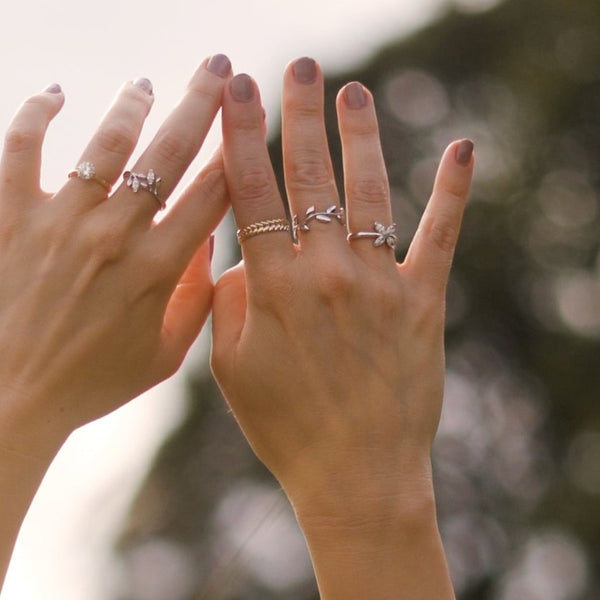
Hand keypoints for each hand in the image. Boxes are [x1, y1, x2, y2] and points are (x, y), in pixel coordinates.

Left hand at [0, 54, 230, 455]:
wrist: (8, 398)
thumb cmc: (92, 382)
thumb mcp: (163, 354)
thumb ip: (194, 298)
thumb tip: (206, 242)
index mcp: (158, 269)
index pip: (212, 195)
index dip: (236, 154)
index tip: (251, 123)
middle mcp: (115, 235)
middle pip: (168, 154)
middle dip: (200, 104)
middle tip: (219, 67)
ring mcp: (61, 222)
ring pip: (106, 145)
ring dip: (131, 107)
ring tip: (146, 85)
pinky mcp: (12, 217)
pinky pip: (22, 148)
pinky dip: (37, 115)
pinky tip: (55, 94)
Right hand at [211, 58, 472, 598]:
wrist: (356, 474)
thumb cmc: (285, 426)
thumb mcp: (231, 369)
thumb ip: (230, 302)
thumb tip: (242, 253)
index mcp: (273, 289)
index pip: (251, 192)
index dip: (242, 136)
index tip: (238, 91)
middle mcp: (325, 275)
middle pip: (308, 178)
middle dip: (299, 115)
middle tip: (298, 65)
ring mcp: (378, 284)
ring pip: (366, 193)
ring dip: (359, 136)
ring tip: (352, 91)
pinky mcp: (422, 302)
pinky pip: (439, 236)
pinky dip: (454, 191)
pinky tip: (464, 147)